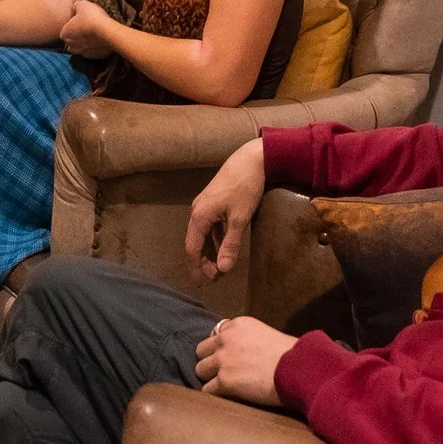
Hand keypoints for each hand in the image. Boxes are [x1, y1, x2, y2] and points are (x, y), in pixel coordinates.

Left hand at [59, 0, 115, 58]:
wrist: (108, 31)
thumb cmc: (92, 17)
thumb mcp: (82, 4)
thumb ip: (76, 6)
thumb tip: (75, 7)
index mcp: (64, 34)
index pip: (65, 30)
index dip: (72, 24)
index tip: (80, 19)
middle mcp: (71, 46)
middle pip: (72, 41)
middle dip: (78, 36)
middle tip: (87, 27)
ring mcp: (84, 53)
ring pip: (82, 48)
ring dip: (86, 43)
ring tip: (95, 34)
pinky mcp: (96, 57)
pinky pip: (94, 52)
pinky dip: (97, 47)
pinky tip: (102, 39)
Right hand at [184, 138, 267, 278]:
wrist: (251, 160)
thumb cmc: (245, 188)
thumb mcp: (240, 218)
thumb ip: (231, 244)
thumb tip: (223, 269)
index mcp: (200, 216)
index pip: (192, 248)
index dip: (196, 267)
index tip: (202, 283)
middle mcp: (197, 211)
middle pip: (194, 242)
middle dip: (202, 262)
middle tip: (214, 279)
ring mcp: (204, 205)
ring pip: (202, 235)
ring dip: (209, 252)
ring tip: (218, 267)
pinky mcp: (213, 202)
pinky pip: (209, 227)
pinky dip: (214, 240)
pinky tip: (222, 247)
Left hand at [196, 316, 297, 406]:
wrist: (298, 369)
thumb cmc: (292, 355)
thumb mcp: (266, 335)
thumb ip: (248, 339)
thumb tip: (243, 353)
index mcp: (237, 325)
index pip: (215, 334)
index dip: (221, 348)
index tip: (230, 357)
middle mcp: (226, 339)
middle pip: (201, 351)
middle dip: (211, 362)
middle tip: (225, 372)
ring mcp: (223, 360)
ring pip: (200, 370)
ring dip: (211, 378)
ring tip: (227, 386)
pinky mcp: (224, 381)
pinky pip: (207, 391)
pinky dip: (216, 395)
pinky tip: (228, 398)